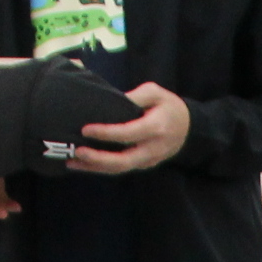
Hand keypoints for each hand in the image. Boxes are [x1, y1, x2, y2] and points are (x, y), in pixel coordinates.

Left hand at [69, 82, 191, 174]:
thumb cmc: (169, 107)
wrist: (190, 128)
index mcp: (155, 128)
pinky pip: (121, 169)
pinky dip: (101, 167)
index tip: (85, 129)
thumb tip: (110, 100)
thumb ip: (133, 96)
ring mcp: (148, 160)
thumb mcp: (154, 92)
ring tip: (72, 162)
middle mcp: (152, 149)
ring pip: (120, 169)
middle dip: (98, 159)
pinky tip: (84, 164)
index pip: (128, 134)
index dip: (106, 133)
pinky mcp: (143, 165)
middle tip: (77, 152)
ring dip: (95, 168)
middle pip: (123, 161)